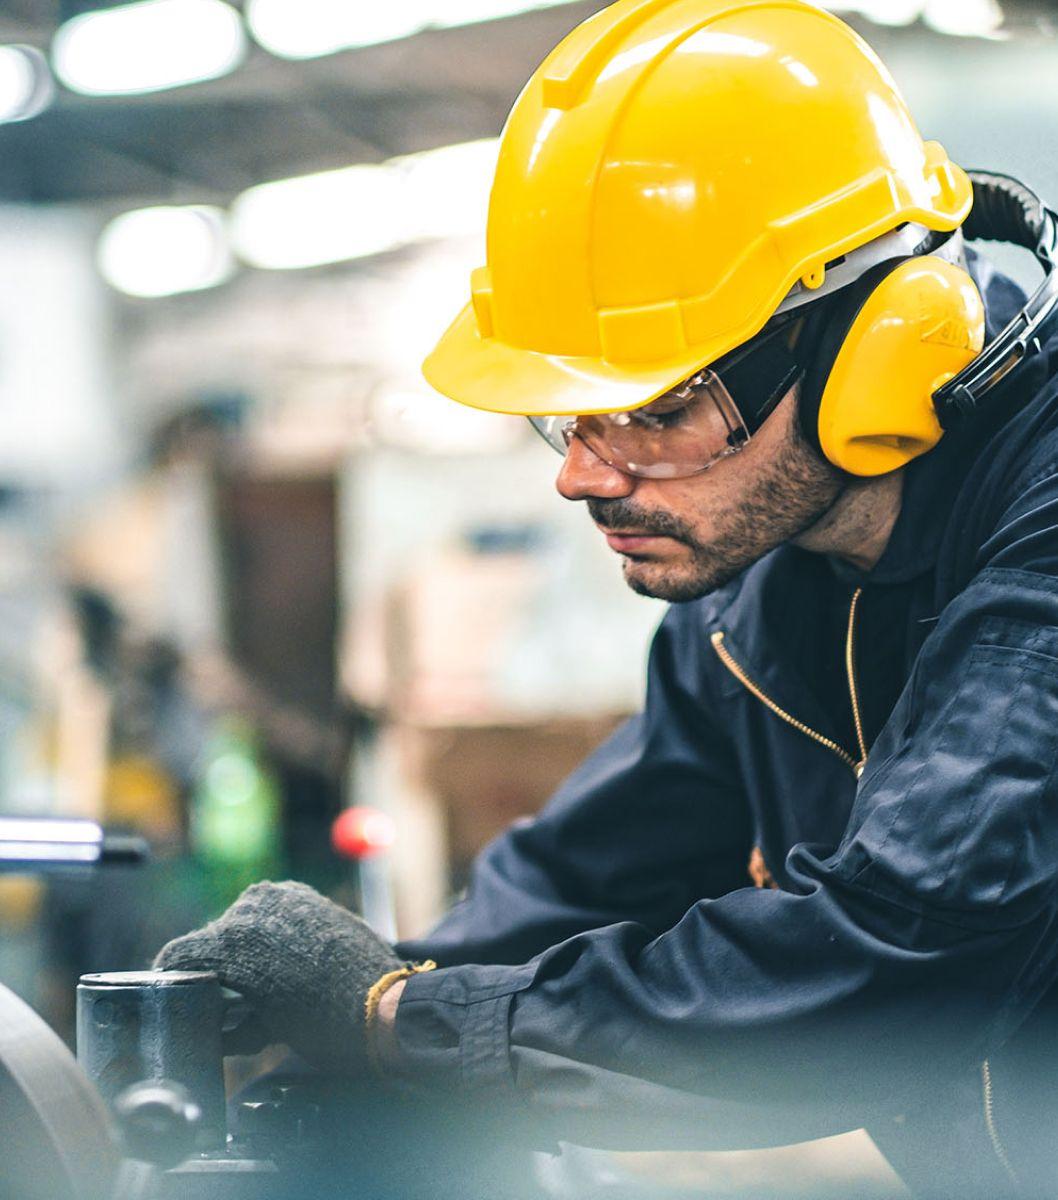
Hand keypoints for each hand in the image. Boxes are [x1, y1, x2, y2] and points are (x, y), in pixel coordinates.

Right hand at [154, 881, 402, 1073]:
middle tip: (228, 1001)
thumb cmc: (322, 1024)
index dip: (172, 979)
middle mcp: (252, 906)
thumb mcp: (262, 1028)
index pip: (180, 954)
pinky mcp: (307, 894)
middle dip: (215, 968)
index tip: (174, 996)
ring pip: (245, 923)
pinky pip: (274, 914)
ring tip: (266, 983)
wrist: (386, 1005)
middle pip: (214, 938)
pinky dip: (272, 935)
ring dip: (246, 950)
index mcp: (231, 939)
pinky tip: (289, 963)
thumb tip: (211, 1023)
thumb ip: (228, 1019)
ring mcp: (283, 895)